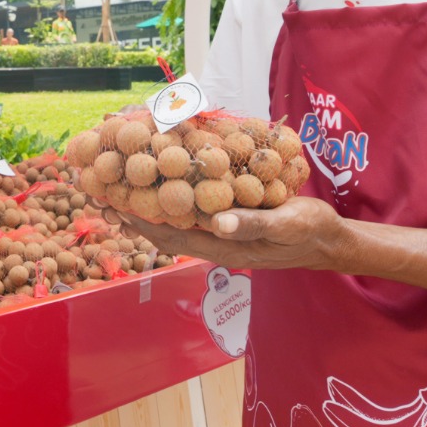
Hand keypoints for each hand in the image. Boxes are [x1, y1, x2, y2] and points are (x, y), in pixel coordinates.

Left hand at [115, 195, 352, 271]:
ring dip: (145, 202)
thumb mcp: (287, 225)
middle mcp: (213, 241)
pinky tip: (161, 180)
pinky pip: (190, 210)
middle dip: (130, 209)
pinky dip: (170, 196)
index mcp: (221, 246)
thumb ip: (254, 225)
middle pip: (161, 227)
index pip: (168, 233)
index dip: (137, 219)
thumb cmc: (308, 231)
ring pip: (173, 218)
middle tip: (98, 188)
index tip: (110, 201)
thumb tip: (218, 222)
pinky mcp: (226, 220)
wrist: (327, 239)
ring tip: (116, 184)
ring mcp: (218, 232)